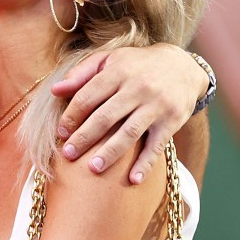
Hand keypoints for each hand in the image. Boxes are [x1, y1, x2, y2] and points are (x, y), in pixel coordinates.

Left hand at [52, 44, 207, 183]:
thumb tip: (55, 90)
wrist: (184, 67)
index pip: (88, 96)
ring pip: (129, 132)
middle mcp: (137, 88)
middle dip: (84, 137)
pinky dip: (146, 163)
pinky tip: (133, 179)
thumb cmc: (137, 65)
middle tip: (68, 155)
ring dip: (110, 152)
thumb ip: (82, 73)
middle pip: (105, 116)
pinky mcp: (172, 121)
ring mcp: (156, 105)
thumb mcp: (110, 60)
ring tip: (93, 169)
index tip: (60, 133)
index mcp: (118, 71)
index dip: (71, 116)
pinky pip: (157, 145)